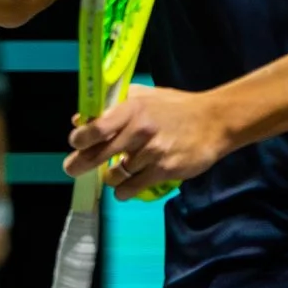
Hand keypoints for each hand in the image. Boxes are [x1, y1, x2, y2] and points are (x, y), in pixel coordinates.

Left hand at [64, 85, 235, 199]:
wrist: (215, 122)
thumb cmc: (176, 108)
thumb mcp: (146, 96)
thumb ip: (114, 105)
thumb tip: (81, 118)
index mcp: (132, 108)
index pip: (97, 127)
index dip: (80, 138)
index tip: (75, 143)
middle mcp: (140, 130)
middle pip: (99, 154)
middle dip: (80, 163)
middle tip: (72, 169)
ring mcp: (152, 152)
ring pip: (115, 173)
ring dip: (111, 176)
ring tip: (116, 172)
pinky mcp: (164, 170)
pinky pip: (131, 187)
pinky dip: (124, 190)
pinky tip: (124, 187)